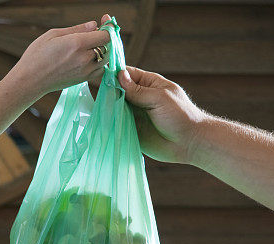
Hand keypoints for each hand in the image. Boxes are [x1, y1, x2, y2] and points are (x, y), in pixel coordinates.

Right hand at [10, 19, 110, 96]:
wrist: (29, 81)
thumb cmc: (36, 56)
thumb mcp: (52, 35)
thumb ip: (76, 29)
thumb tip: (94, 25)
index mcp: (77, 43)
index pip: (106, 35)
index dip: (107, 27)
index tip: (103, 22)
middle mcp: (84, 58)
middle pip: (108, 46)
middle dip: (104, 38)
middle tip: (95, 33)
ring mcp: (84, 71)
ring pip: (106, 58)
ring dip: (102, 50)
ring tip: (90, 45)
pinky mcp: (82, 79)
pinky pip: (99, 69)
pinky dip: (98, 62)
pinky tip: (88, 57)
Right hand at [96, 13, 207, 164]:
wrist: (188, 143)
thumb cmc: (180, 116)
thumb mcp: (159, 99)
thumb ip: (138, 90)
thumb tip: (118, 76)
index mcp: (148, 84)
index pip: (126, 74)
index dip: (111, 72)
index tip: (95, 71)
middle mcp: (138, 97)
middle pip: (116, 89)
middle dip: (103, 88)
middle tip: (84, 86)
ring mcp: (133, 113)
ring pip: (113, 106)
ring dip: (103, 104)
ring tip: (86, 100)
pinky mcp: (129, 129)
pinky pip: (114, 123)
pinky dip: (105, 120)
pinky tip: (94, 117)